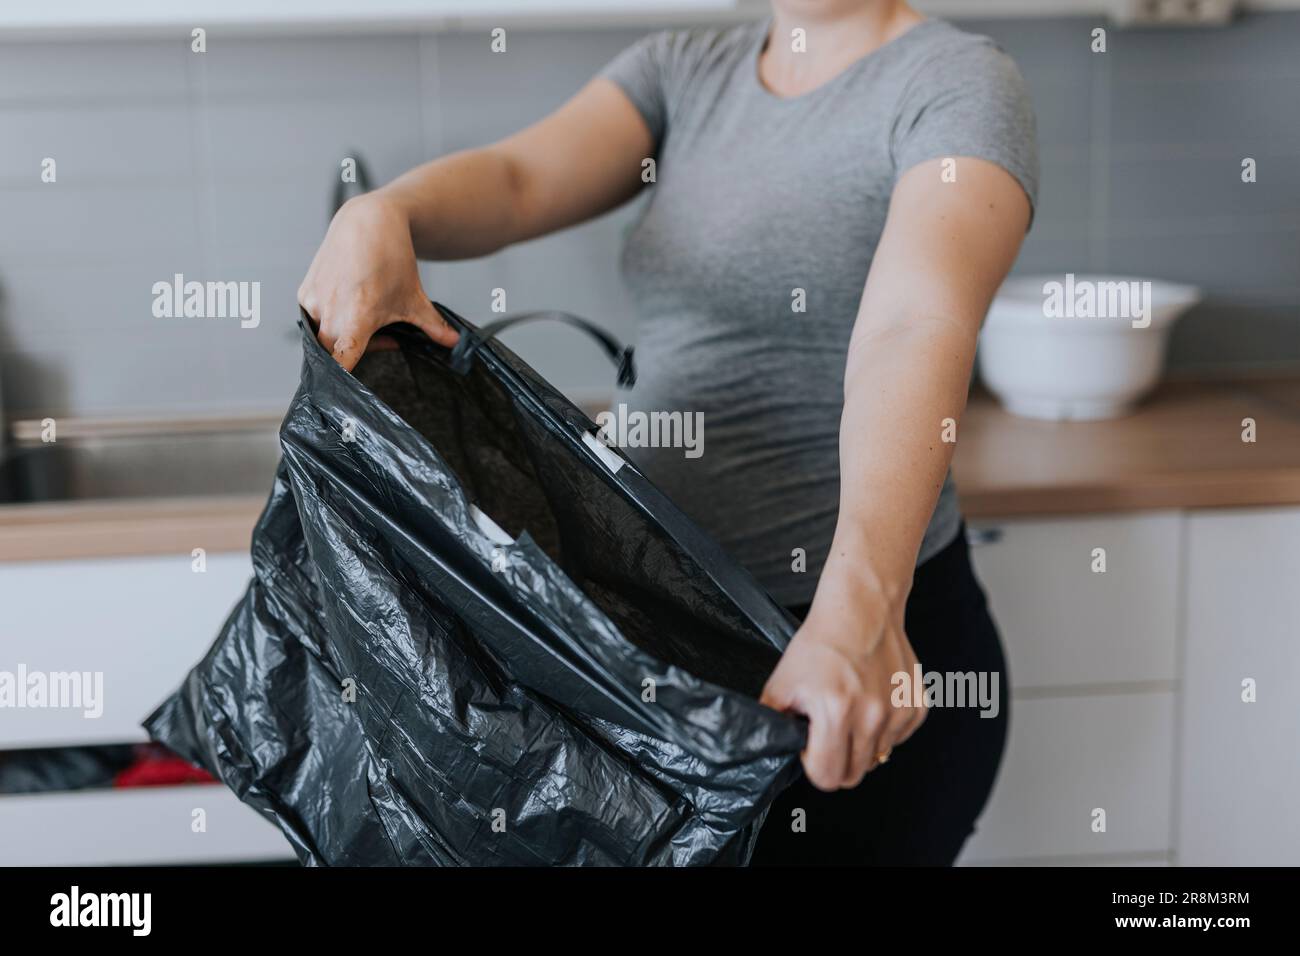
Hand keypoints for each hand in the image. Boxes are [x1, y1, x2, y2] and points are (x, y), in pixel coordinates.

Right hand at [298, 192, 457, 369]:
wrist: (368, 222)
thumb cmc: (391, 260)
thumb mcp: (415, 298)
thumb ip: (433, 326)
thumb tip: (456, 345)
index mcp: (356, 318)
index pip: (340, 363)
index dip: (345, 377)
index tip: (354, 382)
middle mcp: (329, 311)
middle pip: (334, 354)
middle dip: (356, 352)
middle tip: (383, 336)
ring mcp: (313, 301)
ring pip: (323, 337)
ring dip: (343, 336)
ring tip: (368, 316)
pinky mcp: (305, 292)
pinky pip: (313, 319)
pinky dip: (331, 320)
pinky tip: (350, 304)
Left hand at [760, 591, 926, 790]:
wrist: (861, 609)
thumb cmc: (822, 642)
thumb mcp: (782, 682)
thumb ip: (772, 722)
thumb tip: (771, 747)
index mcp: (837, 711)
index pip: (827, 777)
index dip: (813, 764)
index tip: (810, 744)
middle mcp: (872, 715)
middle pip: (854, 775)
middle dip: (836, 760)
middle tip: (827, 730)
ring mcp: (899, 712)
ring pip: (876, 758)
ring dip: (860, 744)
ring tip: (849, 710)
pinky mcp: (917, 706)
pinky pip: (897, 739)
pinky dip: (883, 730)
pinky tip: (870, 703)